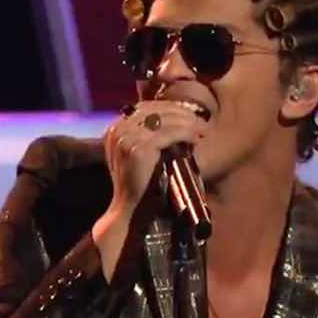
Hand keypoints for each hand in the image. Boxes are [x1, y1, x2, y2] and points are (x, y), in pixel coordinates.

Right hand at [92, 101, 206, 281]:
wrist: (131, 211)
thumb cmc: (141, 184)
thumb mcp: (140, 154)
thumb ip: (149, 135)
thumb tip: (177, 118)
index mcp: (115, 129)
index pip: (146, 107)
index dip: (171, 109)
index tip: (191, 114)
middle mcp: (117, 130)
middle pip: (155, 109)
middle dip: (181, 113)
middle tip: (202, 120)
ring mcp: (126, 138)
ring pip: (164, 119)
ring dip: (188, 122)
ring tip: (203, 129)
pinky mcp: (139, 148)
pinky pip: (169, 134)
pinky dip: (186, 134)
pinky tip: (197, 139)